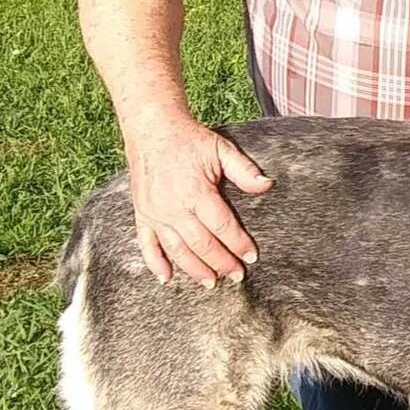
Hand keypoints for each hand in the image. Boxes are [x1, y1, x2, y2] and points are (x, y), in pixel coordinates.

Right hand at [125, 114, 271, 286]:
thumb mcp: (221, 149)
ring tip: (212, 282)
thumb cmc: (189, 140)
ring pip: (177, 250)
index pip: (222, 226)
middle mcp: (172, 206)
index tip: (252, 256)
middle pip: (202, 244)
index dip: (238, 244)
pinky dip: (155, 263)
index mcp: (195, 191)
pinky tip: (167, 278)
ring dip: (195, 270)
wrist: (151, 127)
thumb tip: (267, 185)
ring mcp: (154, 212)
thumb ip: (244, 170)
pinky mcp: (141, 213)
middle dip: (222, 263)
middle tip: (237, 275)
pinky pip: (147, 244)